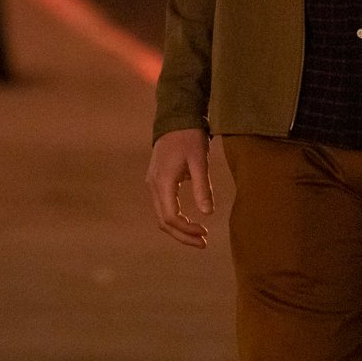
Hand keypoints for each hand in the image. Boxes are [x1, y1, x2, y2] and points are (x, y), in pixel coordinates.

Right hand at [146, 128, 212, 248]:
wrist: (176, 117)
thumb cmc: (189, 137)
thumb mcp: (200, 161)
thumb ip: (202, 187)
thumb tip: (208, 214)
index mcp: (163, 183)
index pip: (170, 217)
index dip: (187, 231)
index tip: (206, 234)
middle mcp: (154, 186)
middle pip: (163, 221)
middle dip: (183, 236)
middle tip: (204, 243)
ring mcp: (153, 183)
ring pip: (162, 215)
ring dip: (179, 229)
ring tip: (199, 235)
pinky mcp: (157, 180)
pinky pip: (163, 206)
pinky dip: (175, 218)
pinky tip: (190, 221)